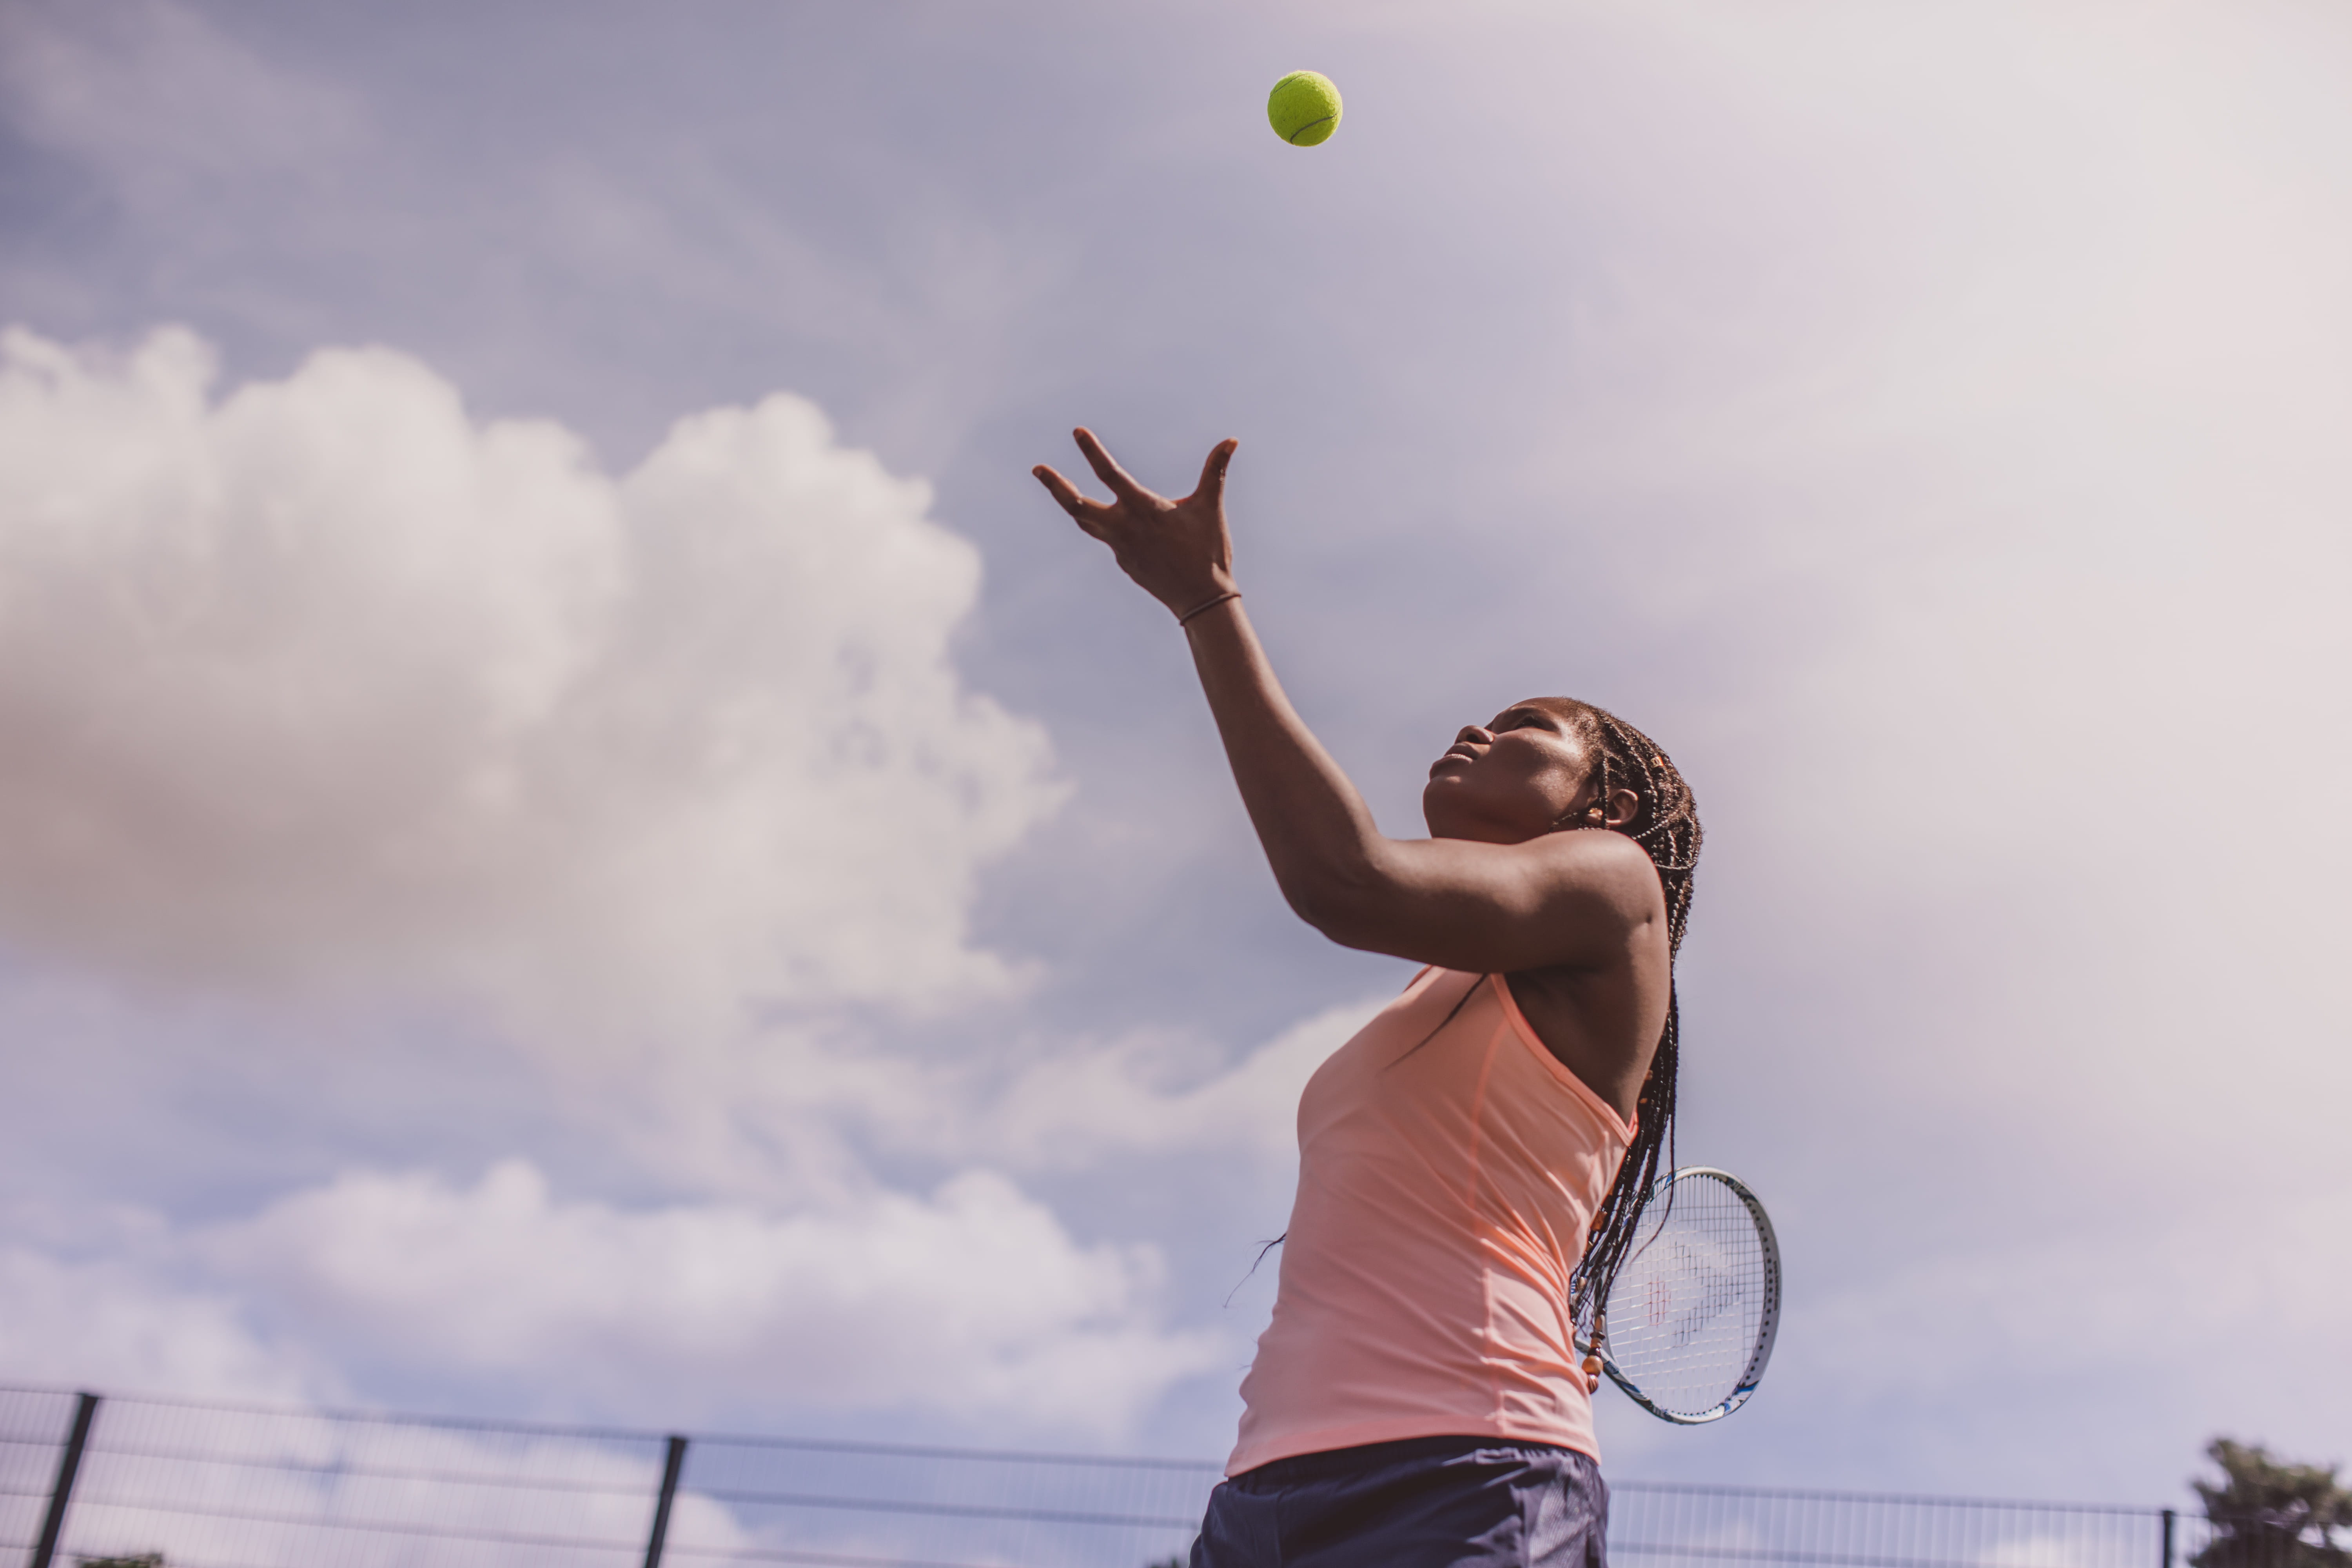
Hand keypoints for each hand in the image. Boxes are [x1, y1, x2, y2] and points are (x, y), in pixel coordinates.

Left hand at [1034, 428, 1239, 618]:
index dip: (1092, 451)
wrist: (1201, 599)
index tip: (1077, 432)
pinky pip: (1109, 539)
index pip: (1110, 474)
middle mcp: (1124, 528)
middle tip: (1038, 469)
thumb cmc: (1208, 550)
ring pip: (1087, 522)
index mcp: (1143, 509)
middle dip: (1056, 486)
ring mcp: (1119, 548)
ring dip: (1073, 503)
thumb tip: (1231, 440)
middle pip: (1077, 506)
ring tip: (1061, 489)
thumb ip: (1215, 470)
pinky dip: (1107, 526)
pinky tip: (1119, 523)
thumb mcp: (1210, 506)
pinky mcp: (1123, 563)